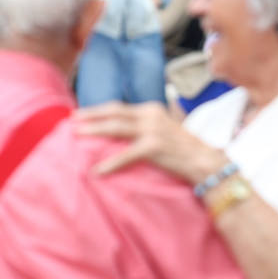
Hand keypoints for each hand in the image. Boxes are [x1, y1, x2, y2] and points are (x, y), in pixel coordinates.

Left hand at [76, 101, 224, 181]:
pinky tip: (98, 171)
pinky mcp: (155, 147)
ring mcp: (153, 130)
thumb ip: (148, 125)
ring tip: (77, 135)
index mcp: (152, 110)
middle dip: (90, 115)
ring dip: (94, 130)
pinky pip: (126, 155)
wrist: (206, 161)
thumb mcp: (167, 129)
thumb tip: (126, 129)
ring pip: (116, 128)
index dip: (98, 110)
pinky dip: (111, 163)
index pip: (119, 107)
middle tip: (71, 119)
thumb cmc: (186, 149)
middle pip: (114, 112)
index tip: (82, 114)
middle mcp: (151, 116)